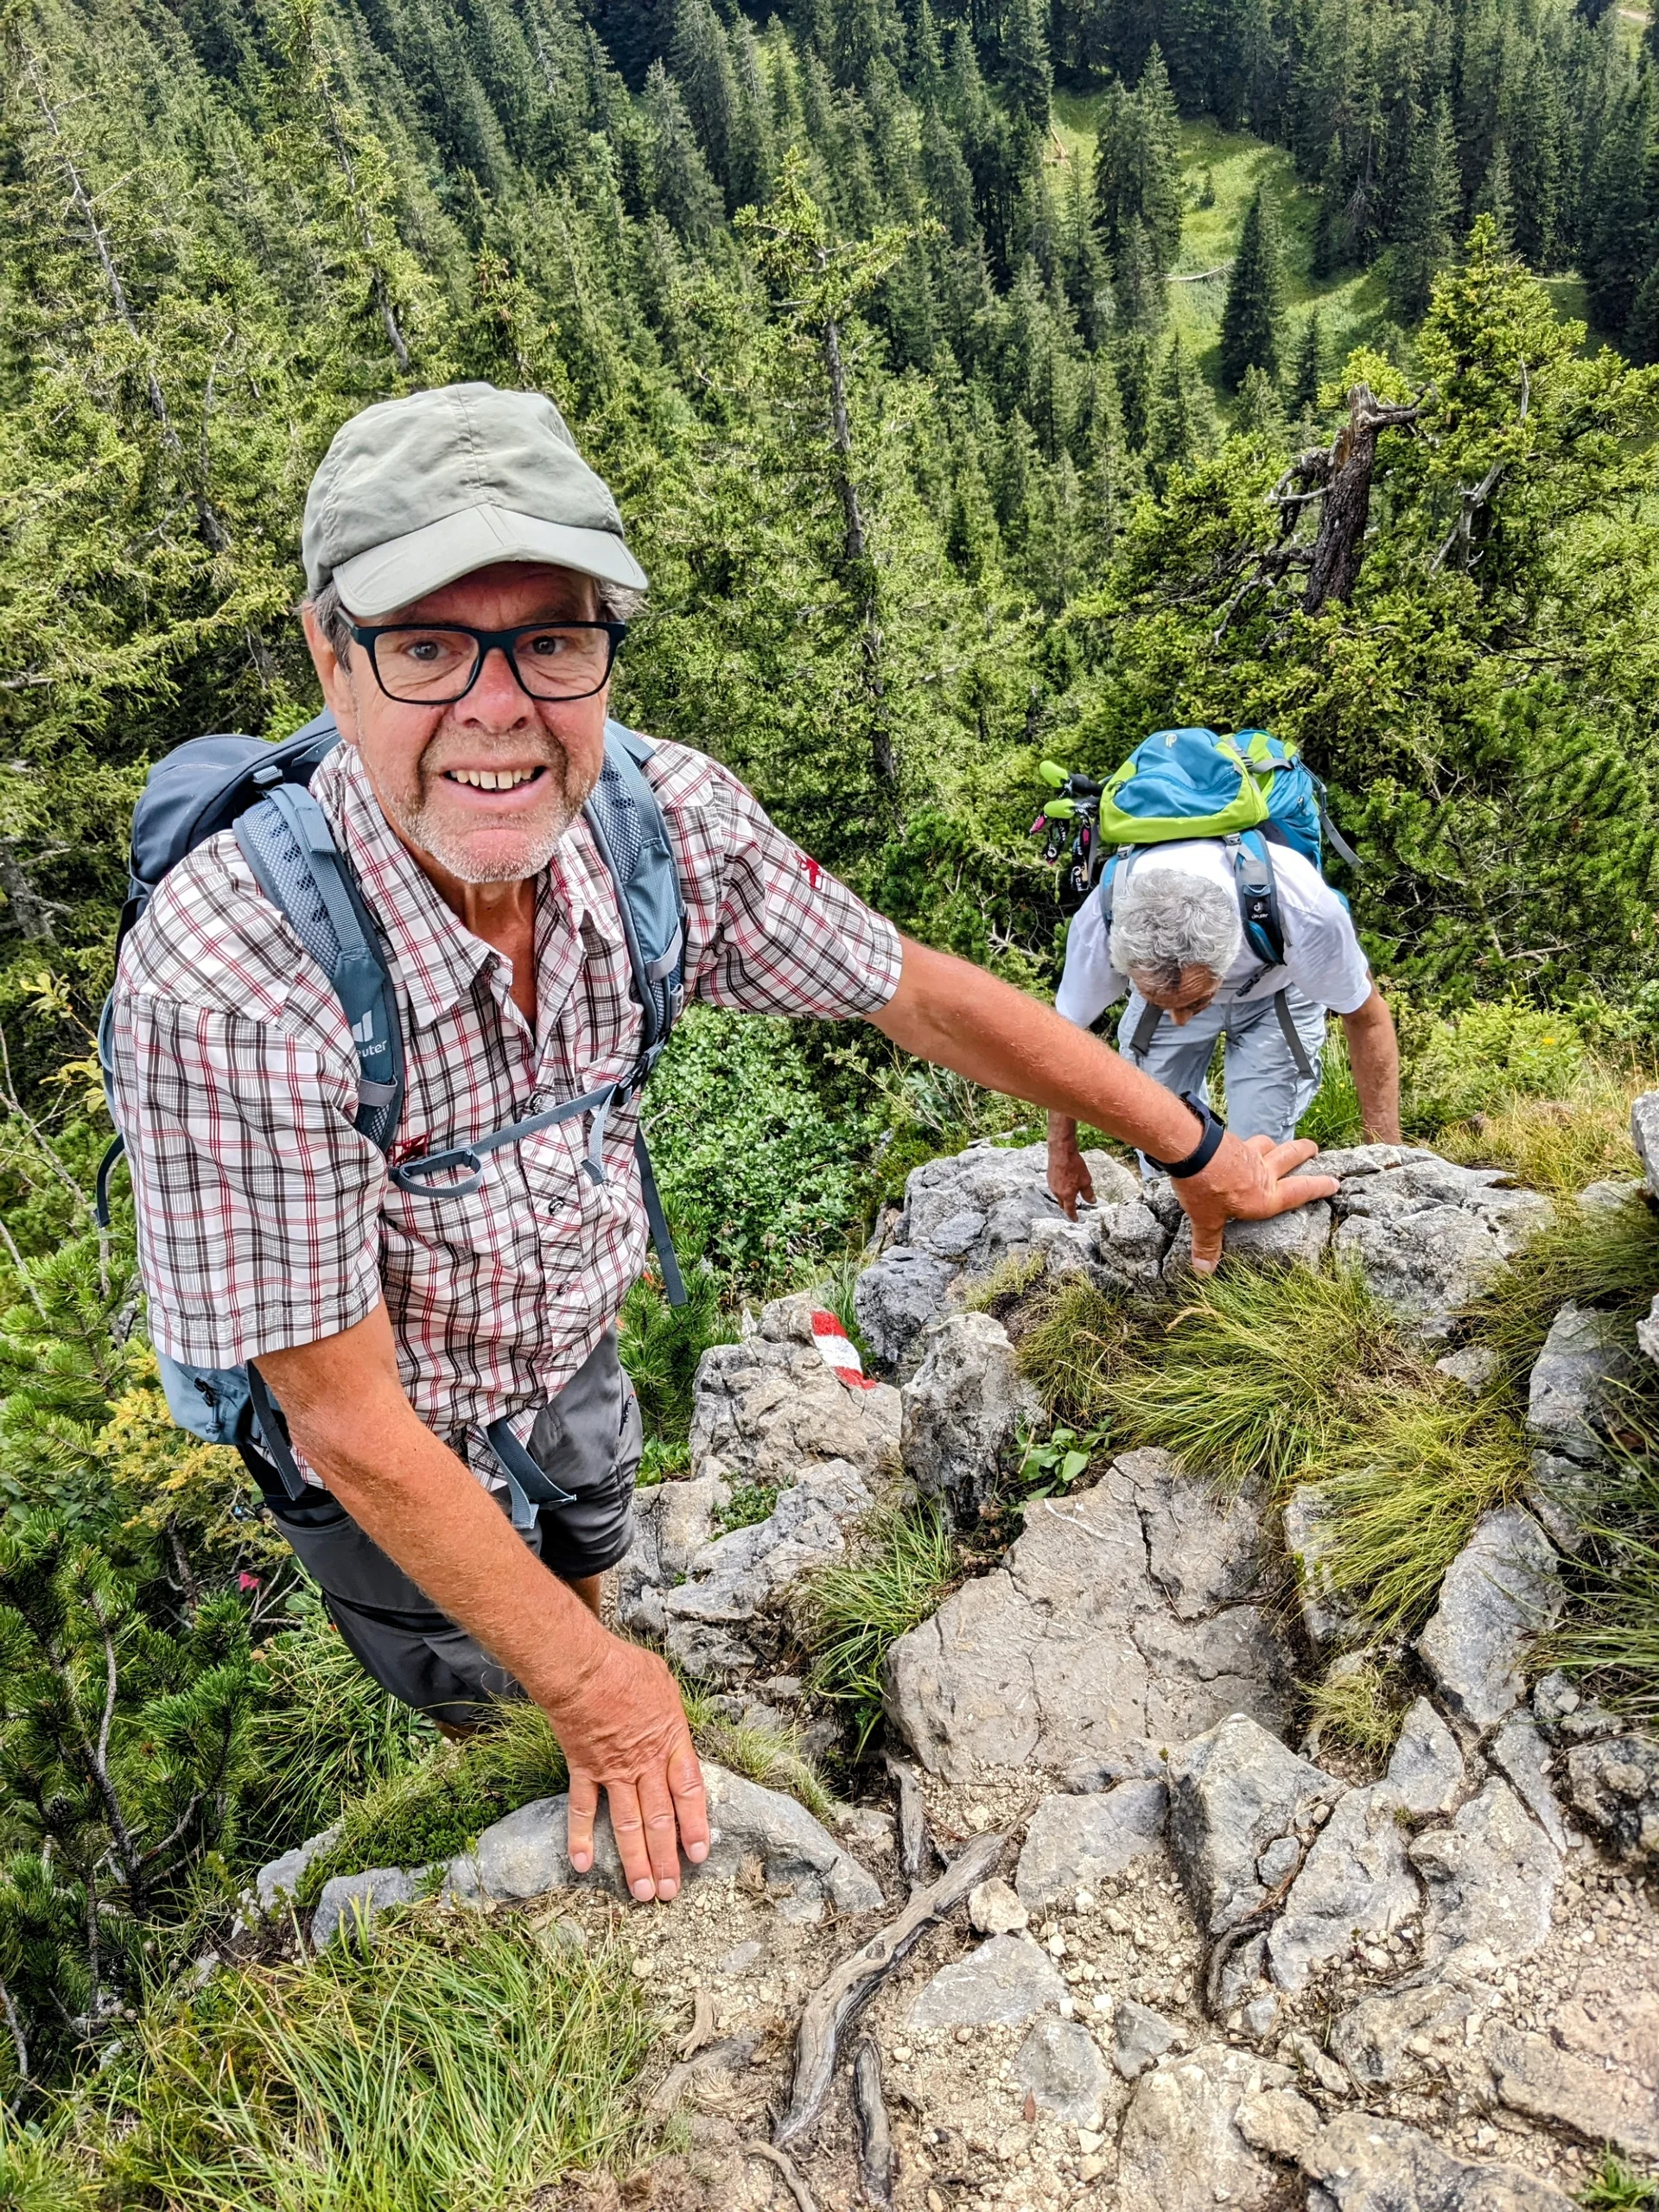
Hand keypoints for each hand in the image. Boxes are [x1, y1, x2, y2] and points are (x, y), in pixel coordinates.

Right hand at [556, 1632, 708, 1902]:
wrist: (582, 1668)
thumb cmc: (626, 1668)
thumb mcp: (665, 1684)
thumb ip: (672, 1714)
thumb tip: (674, 1725)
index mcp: (671, 1742)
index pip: (689, 1792)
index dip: (695, 1824)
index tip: (699, 1854)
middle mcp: (644, 1764)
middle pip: (660, 1818)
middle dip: (666, 1858)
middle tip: (670, 1892)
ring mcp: (613, 1771)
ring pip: (627, 1824)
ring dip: (635, 1861)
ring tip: (642, 1893)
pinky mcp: (583, 1770)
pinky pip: (583, 1809)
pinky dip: (581, 1837)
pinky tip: (582, 1864)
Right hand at [1047, 1121, 1094, 1220]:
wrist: (1061, 1151)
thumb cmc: (1074, 1165)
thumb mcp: (1086, 1181)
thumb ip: (1088, 1193)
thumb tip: (1092, 1201)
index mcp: (1067, 1195)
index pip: (1069, 1210)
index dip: (1073, 1216)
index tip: (1075, 1219)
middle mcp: (1057, 1192)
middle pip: (1062, 1204)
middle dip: (1067, 1207)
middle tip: (1072, 1209)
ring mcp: (1052, 1185)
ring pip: (1058, 1195)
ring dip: (1064, 1196)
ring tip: (1070, 1193)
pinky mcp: (1049, 1177)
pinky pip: (1055, 1187)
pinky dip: (1060, 1188)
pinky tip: (1065, 1181)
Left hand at [1177, 1132, 1337, 1275]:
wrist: (1191, 1150)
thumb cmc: (1205, 1189)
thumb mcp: (1205, 1221)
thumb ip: (1208, 1244)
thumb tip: (1204, 1271)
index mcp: (1265, 1197)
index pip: (1300, 1192)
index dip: (1319, 1187)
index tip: (1335, 1183)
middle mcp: (1262, 1172)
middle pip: (1292, 1156)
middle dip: (1306, 1153)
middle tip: (1314, 1150)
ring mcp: (1248, 1152)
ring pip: (1270, 1144)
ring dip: (1277, 1145)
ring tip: (1277, 1146)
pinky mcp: (1233, 1140)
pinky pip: (1246, 1141)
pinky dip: (1249, 1142)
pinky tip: (1239, 1146)